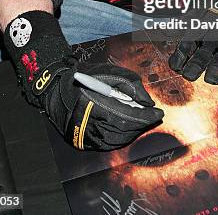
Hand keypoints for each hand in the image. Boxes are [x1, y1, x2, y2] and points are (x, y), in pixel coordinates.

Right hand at [40, 61, 163, 149]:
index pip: (129, 116)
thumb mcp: (111, 73)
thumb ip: (132, 86)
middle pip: (125, 130)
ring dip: (134, 131)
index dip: (146, 116)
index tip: (158, 113)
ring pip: (118, 139)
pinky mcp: (83, 142)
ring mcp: (86, 135)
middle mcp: (90, 122)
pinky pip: (108, 144)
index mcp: (96, 103)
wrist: (59, 90)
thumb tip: (148, 103)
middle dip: (142, 124)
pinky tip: (127, 128)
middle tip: (152, 117)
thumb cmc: (87, 78)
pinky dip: (122, 137)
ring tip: (140, 121)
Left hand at [168, 0, 217, 83]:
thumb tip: (166, 32)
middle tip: (189, 76)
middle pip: (207, 47)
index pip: (190, 39)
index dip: (182, 53)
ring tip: (211, 79)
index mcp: (205, 21)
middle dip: (197, 62)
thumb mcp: (202, 8)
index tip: (175, 66)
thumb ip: (185, 22)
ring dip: (217, 66)